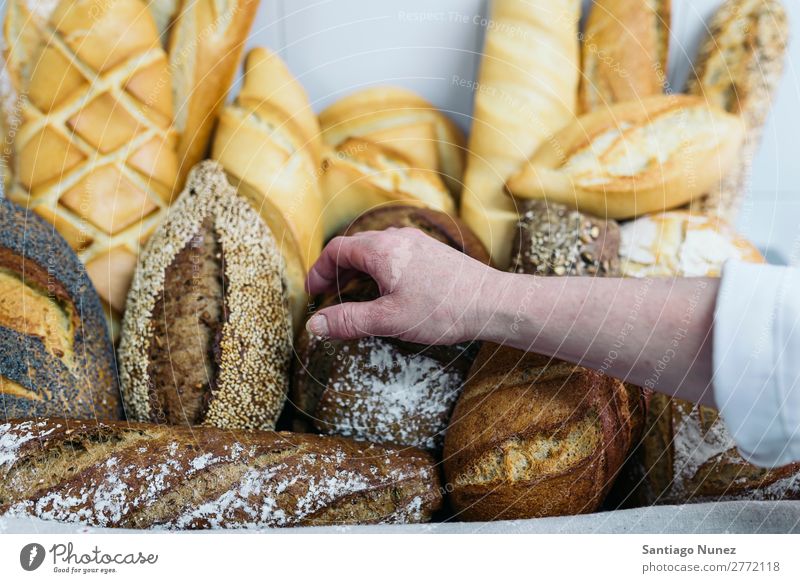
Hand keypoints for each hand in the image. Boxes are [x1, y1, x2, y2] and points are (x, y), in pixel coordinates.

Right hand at [305, 227, 499, 344]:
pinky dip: (380, 270)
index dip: (319, 270)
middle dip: (337, 271)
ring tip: (355, 296)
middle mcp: (399, 238)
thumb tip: (314, 326)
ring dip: (359, 270)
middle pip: (355, 247)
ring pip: (377, 250)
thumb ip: (349, 321)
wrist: (494, 302)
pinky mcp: (433, 253)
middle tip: (329, 296)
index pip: (337, 250)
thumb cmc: (443, 310)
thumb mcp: (389, 320)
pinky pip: (396, 254)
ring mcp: (418, 243)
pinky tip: (389, 292)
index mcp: (382, 249)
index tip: (313, 292)